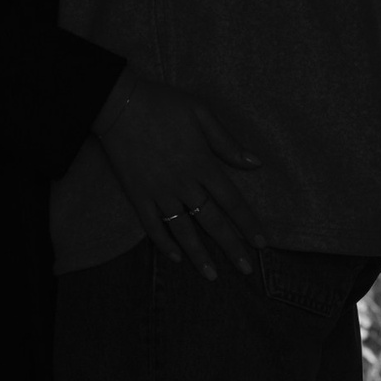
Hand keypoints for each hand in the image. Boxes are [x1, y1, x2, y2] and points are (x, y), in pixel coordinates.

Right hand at [94, 71, 262, 278]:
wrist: (118, 104)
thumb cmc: (163, 104)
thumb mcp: (201, 113)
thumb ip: (227, 142)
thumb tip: (255, 163)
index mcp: (202, 164)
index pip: (232, 201)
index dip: (248, 224)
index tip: (262, 244)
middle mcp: (184, 183)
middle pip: (212, 222)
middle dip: (231, 247)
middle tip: (247, 270)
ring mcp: (159, 192)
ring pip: (183, 231)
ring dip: (199, 255)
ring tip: (212, 276)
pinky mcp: (138, 195)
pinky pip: (152, 226)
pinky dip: (164, 244)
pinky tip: (176, 258)